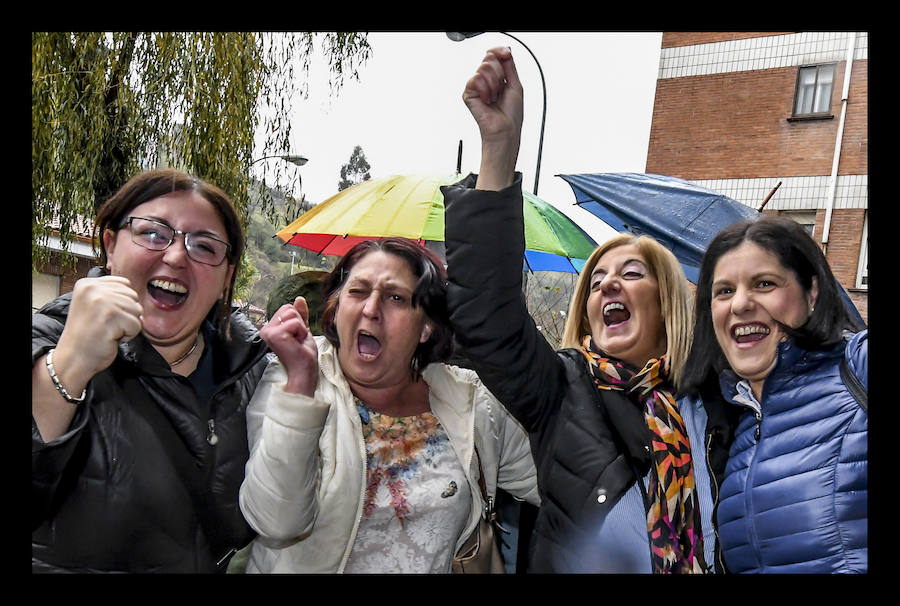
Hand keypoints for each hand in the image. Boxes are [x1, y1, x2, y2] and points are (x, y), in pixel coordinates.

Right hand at [54, 275, 143, 390]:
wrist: (73, 358)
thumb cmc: (87, 334)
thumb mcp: (94, 305)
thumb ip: (112, 294)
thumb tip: (137, 297)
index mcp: (87, 283)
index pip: (125, 284)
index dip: (122, 303)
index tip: (104, 315)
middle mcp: (93, 288)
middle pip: (133, 296)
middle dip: (126, 314)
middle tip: (106, 325)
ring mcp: (101, 301)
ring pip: (137, 310)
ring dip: (127, 325)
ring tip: (108, 331)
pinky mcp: (110, 316)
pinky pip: (137, 325)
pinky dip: (128, 335)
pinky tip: (110, 338)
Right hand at [261, 297, 318, 395]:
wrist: (304, 371)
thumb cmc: (303, 354)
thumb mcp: (302, 331)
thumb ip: (300, 315)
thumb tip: (299, 299)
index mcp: (270, 328)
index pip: (287, 308)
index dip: (298, 321)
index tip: (297, 337)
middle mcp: (266, 329)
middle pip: (289, 309)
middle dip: (300, 323)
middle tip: (297, 340)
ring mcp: (269, 332)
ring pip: (292, 314)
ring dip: (301, 329)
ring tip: (297, 342)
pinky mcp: (275, 335)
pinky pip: (296, 323)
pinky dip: (301, 333)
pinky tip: (296, 344)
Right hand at [463, 46, 522, 189]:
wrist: (505, 130)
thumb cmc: (511, 115)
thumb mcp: (515, 84)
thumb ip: (510, 65)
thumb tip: (506, 50)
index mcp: (496, 77)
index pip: (493, 55)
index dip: (499, 52)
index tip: (506, 54)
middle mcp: (485, 81)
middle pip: (489, 59)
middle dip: (500, 73)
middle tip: (501, 90)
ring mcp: (476, 87)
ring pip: (484, 68)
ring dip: (495, 84)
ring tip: (495, 97)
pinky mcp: (468, 94)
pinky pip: (476, 79)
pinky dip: (486, 90)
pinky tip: (487, 100)